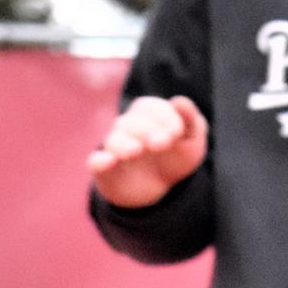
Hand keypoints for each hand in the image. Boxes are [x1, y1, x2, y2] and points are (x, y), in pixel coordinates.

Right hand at [86, 95, 208, 207]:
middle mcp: (126, 128)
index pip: (150, 108)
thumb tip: (179, 101)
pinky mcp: (105, 170)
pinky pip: (95, 162)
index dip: (165, 118)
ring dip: (124, 144)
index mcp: (147, 114)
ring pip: (113, 140)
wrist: (162, 186)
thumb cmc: (177, 155)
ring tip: (135, 151)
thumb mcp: (192, 138)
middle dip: (147, 131)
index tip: (178, 133)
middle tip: (161, 143)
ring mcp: (115, 148)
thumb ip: (190, 119)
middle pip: (130, 122)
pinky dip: (99, 162)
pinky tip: (107, 161)